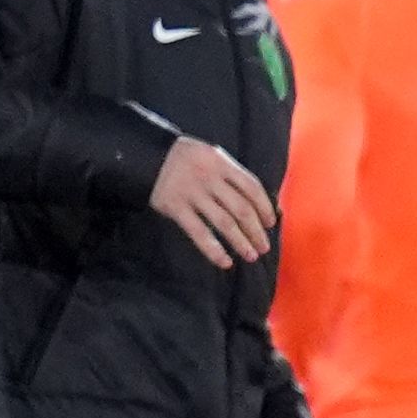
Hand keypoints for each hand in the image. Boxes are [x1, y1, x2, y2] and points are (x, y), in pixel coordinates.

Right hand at [152, 135, 275, 268]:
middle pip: (241, 208)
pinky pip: (198, 232)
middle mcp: (210, 178)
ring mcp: (192, 193)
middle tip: (264, 247)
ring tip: (251, 256)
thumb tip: (258, 203)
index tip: (270, 223)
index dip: (265, 208)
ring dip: (241, 242)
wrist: (146, 155)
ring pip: (224, 223)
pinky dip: (213, 250)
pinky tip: (225, 262)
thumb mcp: (211, 156)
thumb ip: (231, 175)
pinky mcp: (175, 207)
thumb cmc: (186, 159)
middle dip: (256, 231)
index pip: (252, 187)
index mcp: (222, 163)